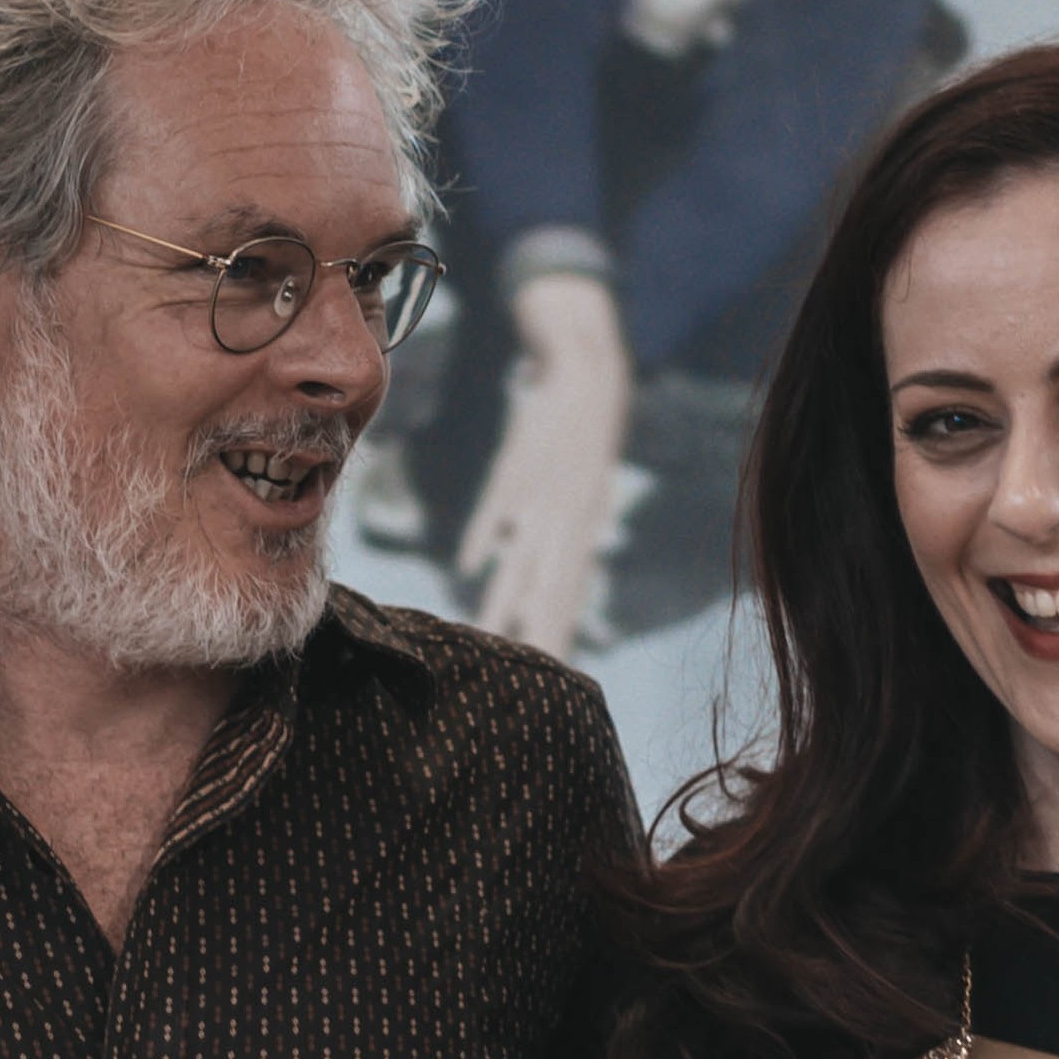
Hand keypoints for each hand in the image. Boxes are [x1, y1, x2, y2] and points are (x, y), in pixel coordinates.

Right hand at [464, 271, 631, 656]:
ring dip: (507, 598)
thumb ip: (566, 536)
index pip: (568, 599)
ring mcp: (544, 495)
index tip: (551, 682)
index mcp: (581, 533)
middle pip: (550, 592)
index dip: (558, 639)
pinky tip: (469, 562)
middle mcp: (566, 522)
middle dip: (539, 639)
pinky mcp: (522, 465)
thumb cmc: (581, 438)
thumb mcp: (583, 493)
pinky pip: (502, 504)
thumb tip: (544, 568)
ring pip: (525, 555)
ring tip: (494, 636)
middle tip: (530, 687)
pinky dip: (487, 532)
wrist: (588, 371)